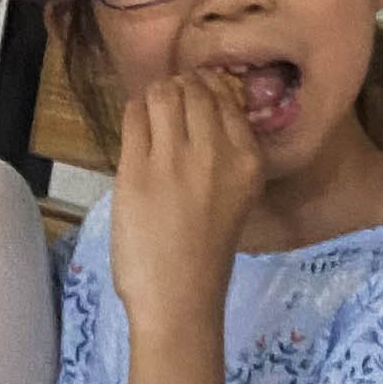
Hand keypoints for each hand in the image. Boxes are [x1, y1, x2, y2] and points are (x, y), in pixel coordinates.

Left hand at [109, 69, 261, 333]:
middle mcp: (216, 152)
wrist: (180, 296)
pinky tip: (136, 125)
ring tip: (151, 111)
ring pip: (165, 94)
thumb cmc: (204, 253)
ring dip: (155, 95)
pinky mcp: (137, 169)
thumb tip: (198, 113)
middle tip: (168, 102)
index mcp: (248, 160)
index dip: (206, 89)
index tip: (193, 99)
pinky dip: (134, 111)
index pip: (227, 98)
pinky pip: (135, 116)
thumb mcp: (235, 195)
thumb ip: (224, 155)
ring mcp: (175, 158)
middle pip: (196, 90)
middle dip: (180, 87)